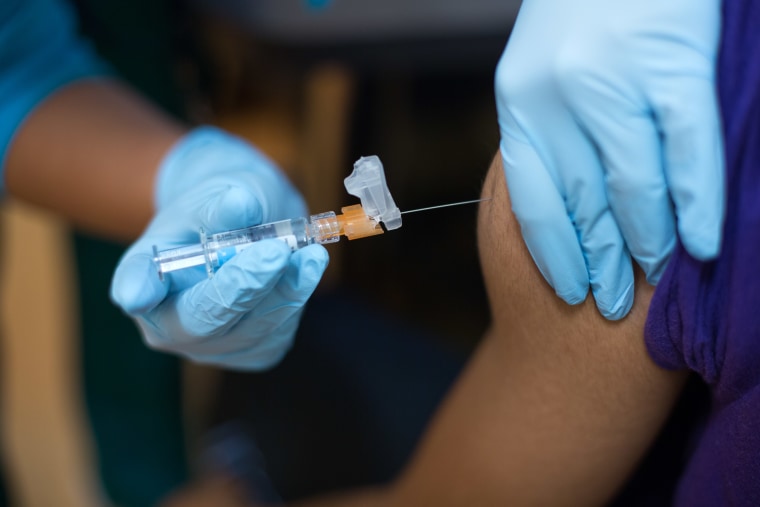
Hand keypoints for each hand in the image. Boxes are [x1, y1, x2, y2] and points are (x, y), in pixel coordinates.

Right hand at [111, 127, 328, 369]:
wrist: (250, 225)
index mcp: (143, 279)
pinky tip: (306, 268)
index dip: (138, 290)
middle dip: (244, 286)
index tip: (138, 296)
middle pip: (203, 321)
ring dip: (286, 289)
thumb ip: (224, 204)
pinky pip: (277, 332)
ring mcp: (212, 346)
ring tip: (310, 254)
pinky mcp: (253, 351)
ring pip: (251, 329)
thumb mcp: (219, 192)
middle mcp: (170, 325)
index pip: (137, 286)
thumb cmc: (221, 209)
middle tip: (277, 251)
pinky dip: (297, 297)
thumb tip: (239, 204)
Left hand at [495, 0, 723, 318]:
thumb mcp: (547, 70)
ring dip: (649, 244)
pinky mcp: (672, 67)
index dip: (556, 253)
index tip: (571, 291)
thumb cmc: (588, 10)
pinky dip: (696, 206)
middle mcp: (560, 96)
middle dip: (602, 261)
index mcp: (521, 100)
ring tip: (658, 280)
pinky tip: (701, 247)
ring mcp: (616, 82)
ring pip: (635, 188)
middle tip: (616, 305)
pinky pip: (687, 155)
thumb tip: (576, 206)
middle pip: (584, 203)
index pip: (534, 200)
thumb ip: (554, 132)